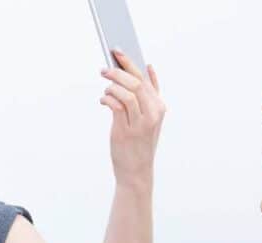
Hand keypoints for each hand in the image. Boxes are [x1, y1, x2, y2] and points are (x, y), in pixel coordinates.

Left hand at [99, 50, 165, 184]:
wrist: (136, 171)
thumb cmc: (140, 142)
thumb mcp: (151, 118)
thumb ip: (151, 95)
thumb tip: (147, 68)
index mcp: (159, 107)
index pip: (145, 79)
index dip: (130, 63)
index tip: (118, 52)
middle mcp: (152, 113)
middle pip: (136, 83)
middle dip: (118, 71)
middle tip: (104, 68)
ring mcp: (139, 123)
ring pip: (126, 93)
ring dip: (112, 85)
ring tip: (104, 85)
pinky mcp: (125, 131)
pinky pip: (116, 107)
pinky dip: (108, 99)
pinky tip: (103, 99)